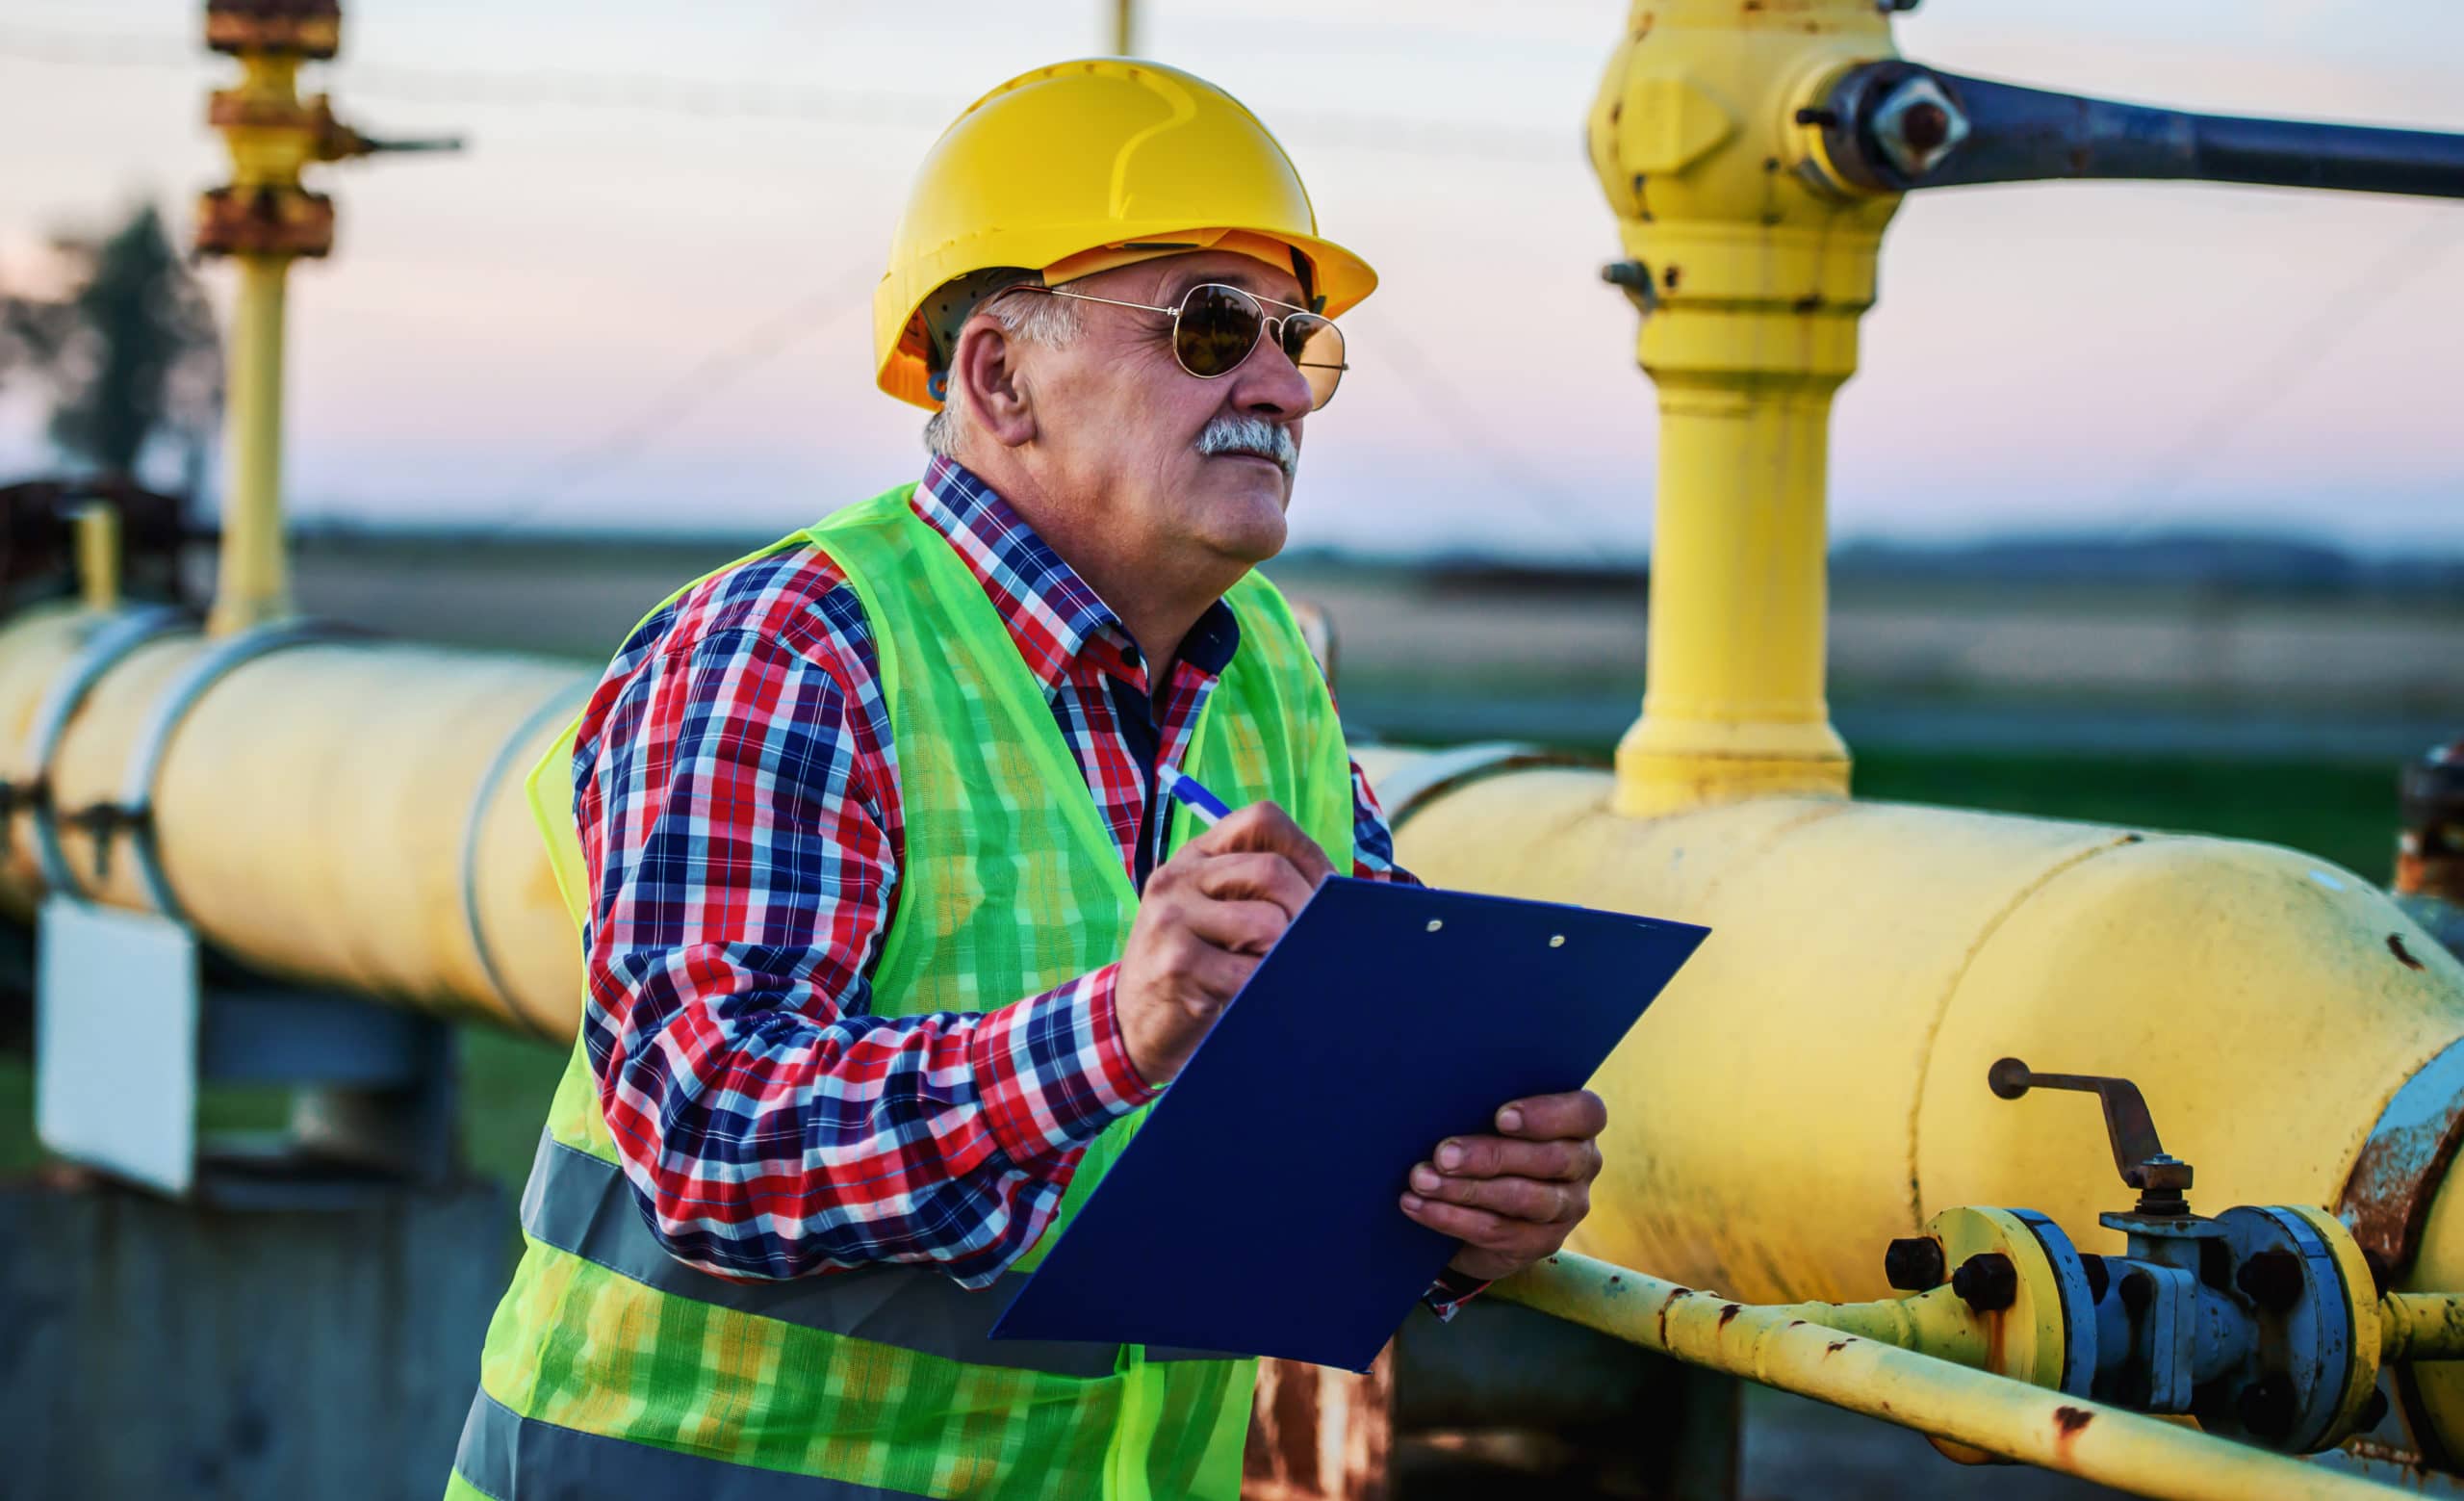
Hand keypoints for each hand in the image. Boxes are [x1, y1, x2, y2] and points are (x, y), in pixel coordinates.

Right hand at [1115, 801, 1335, 1084]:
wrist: (1132, 1026)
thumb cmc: (1198, 967)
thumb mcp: (1221, 915)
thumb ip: (1268, 894)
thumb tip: (1366, 891)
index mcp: (1196, 857)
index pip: (1262, 821)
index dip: (1307, 853)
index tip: (1328, 892)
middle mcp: (1178, 878)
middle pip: (1271, 872)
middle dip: (1307, 911)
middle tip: (1314, 944)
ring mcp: (1171, 919)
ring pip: (1266, 923)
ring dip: (1285, 955)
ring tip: (1271, 972)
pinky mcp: (1175, 964)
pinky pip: (1249, 972)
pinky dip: (1267, 988)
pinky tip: (1254, 997)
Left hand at [1401, 1090, 1606, 1282]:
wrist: (1478, 1208)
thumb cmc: (1486, 1143)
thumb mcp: (1489, 1121)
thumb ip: (1484, 1108)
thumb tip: (1443, 1100)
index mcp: (1578, 1125)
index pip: (1586, 1113)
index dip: (1546, 1115)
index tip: (1500, 1117)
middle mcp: (1582, 1165)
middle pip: (1549, 1159)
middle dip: (1490, 1156)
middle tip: (1443, 1154)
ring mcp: (1567, 1208)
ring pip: (1521, 1198)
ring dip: (1465, 1189)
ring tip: (1422, 1181)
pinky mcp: (1542, 1242)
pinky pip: (1497, 1231)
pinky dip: (1451, 1218)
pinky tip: (1418, 1206)